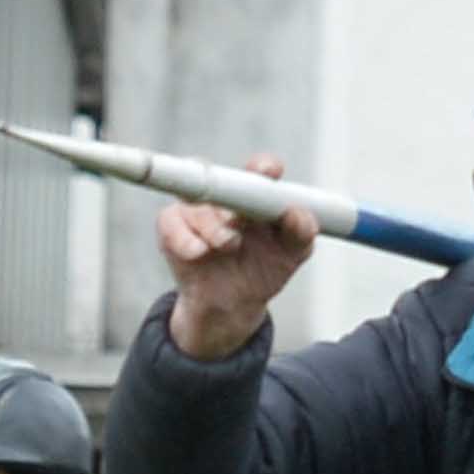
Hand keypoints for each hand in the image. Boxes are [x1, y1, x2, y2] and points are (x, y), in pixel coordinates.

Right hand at [158, 154, 318, 362]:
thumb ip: (302, 232)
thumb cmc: (262, 271)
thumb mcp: (291, 255)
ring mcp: (197, 209)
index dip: (263, 167)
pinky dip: (185, 240)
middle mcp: (226, 196)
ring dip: (214, 229)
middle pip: (223, 182)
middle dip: (233, 203)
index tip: (268, 172)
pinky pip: (170, 222)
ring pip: (199, 206)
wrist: (231, 306)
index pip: (260, 168)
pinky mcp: (171, 226)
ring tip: (227, 247)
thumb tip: (297, 213)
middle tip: (240, 226)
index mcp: (257, 195)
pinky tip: (199, 253)